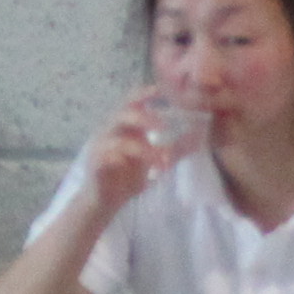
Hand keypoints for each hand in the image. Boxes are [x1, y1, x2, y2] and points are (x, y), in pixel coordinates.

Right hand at [86, 90, 190, 213]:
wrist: (104, 203)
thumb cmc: (126, 180)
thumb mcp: (154, 163)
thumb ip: (173, 151)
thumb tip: (198, 141)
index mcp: (124, 127)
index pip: (132, 103)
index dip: (144, 94)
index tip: (161, 90)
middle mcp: (110, 132)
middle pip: (123, 114)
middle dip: (145, 118)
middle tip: (164, 127)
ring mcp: (100, 147)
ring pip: (120, 139)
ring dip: (144, 149)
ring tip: (162, 162)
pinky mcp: (94, 163)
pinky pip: (108, 156)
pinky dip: (126, 162)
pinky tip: (142, 173)